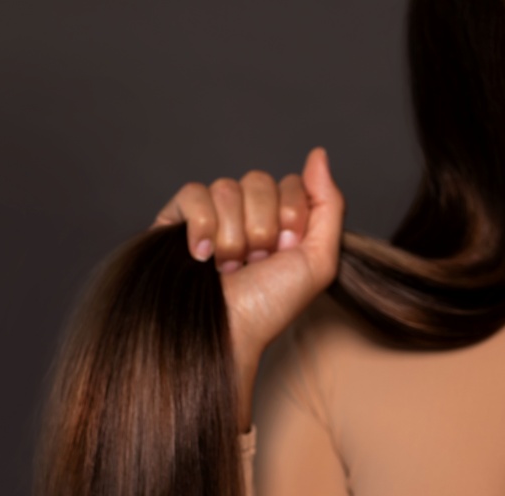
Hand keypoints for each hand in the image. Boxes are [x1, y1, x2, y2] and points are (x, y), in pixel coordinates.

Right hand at [151, 147, 344, 429]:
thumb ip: (328, 204)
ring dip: (233, 236)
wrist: (229, 332)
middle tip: (257, 262)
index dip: (291, 216)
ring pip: (226, 187)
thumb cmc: (271, 306)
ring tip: (230, 267)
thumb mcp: (319, 260)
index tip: (286, 252)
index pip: (289, 182)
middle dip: (262, 227)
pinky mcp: (175, 220)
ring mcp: (210, 215)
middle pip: (258, 180)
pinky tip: (202, 256)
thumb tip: (318, 154)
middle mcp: (244, 213)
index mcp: (278, 219)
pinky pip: (193, 193)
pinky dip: (202, 225)